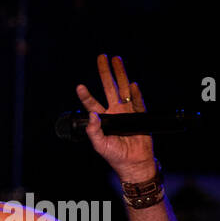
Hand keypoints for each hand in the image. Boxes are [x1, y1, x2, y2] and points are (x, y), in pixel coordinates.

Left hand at [76, 54, 156, 181]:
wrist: (134, 163)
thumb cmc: (115, 156)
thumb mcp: (99, 145)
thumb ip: (94, 131)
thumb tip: (92, 115)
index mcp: (103, 119)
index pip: (92, 104)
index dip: (86, 95)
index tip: (79, 86)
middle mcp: (115, 112)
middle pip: (109, 88)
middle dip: (105, 73)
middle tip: (102, 57)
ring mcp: (128, 112)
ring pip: (123, 89)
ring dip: (120, 74)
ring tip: (117, 59)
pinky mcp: (140, 115)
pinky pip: (138, 102)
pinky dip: (135, 93)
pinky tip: (132, 84)